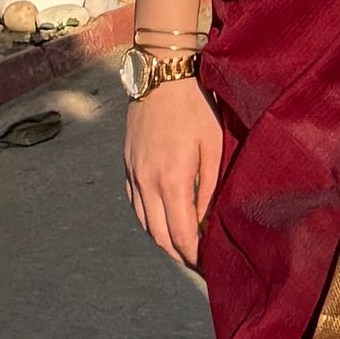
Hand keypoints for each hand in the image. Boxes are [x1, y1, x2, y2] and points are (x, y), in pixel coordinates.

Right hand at [124, 74, 225, 269]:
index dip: (194, 256)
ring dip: (163, 239)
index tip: (208, 265)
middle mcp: (146, 182)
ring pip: (144, 222)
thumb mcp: (212, 147)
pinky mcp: (127, 163)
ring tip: (183, 245)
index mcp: (171, 180)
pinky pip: (134, 203)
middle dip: (179, 254)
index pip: (180, 235)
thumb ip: (208, 189)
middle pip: (160, 236)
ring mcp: (133, 172)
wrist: (161, 73)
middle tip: (198, 262)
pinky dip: (148, 219)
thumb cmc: (194, 107)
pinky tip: (162, 219)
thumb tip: (205, 222)